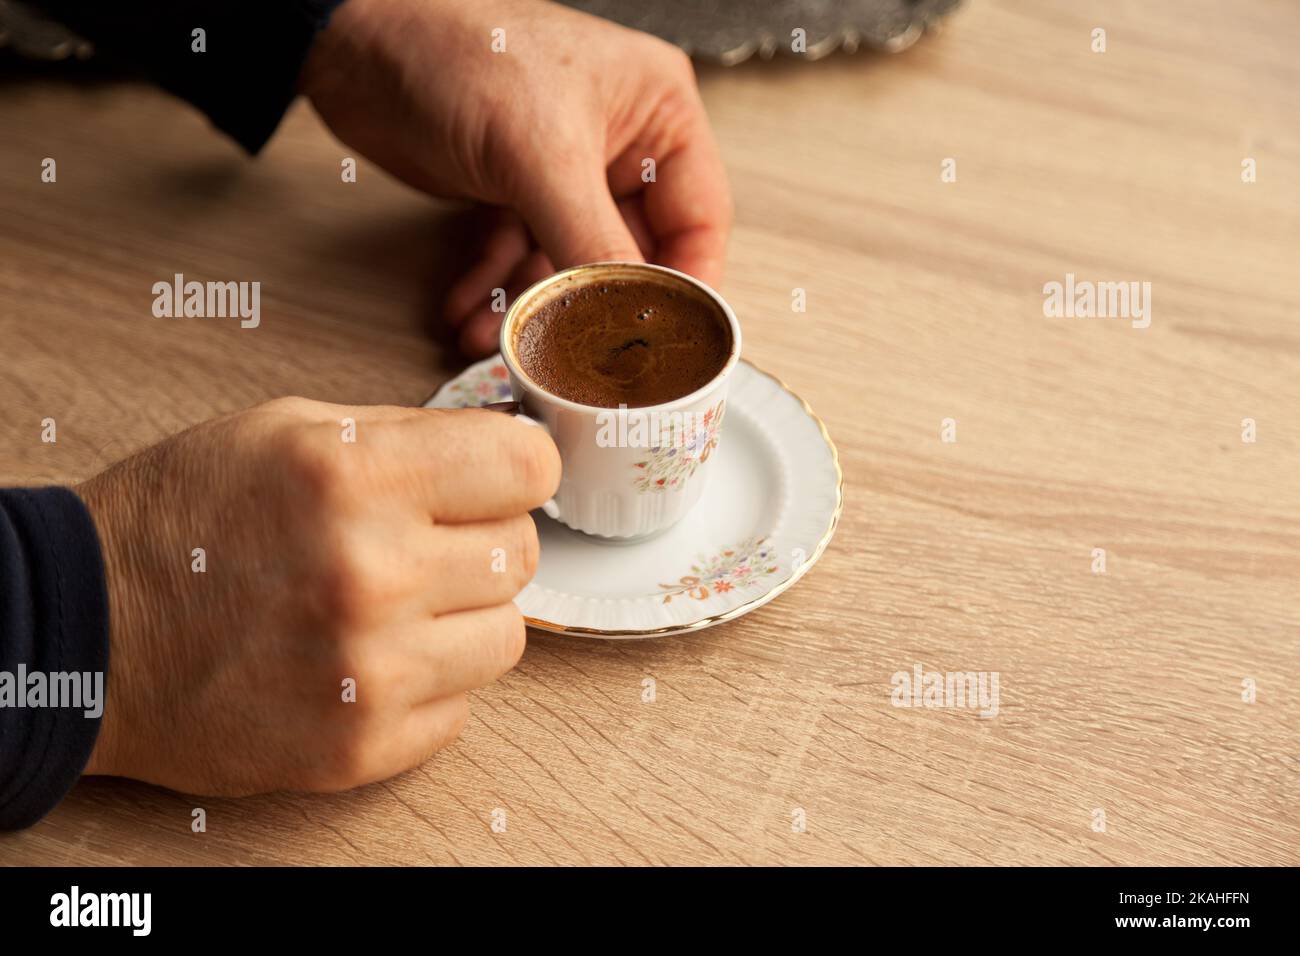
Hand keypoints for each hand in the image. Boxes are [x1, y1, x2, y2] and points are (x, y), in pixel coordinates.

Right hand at [77, 398, 558, 795]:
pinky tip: (367, 660)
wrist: (86, 632)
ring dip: (463, 618)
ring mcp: (371, 671)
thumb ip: (406, 435)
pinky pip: (462, 708)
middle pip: (524, 554)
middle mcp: (374, 575)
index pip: (530, 467)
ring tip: (394, 606)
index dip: (515, 468)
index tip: (493, 480)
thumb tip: (501, 447)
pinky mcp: (361, 746)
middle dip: (483, 541)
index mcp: (357, 477)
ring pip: (506, 636)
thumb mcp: (287, 429)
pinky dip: (428, 684)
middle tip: (423, 543)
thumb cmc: (183, 519)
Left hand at [301, 0, 731, 354]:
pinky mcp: (514, 189)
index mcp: (657, 112)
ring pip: (569, 264)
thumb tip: (632, 317)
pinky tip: (467, 315)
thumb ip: (593, 242)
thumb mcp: (539, 154)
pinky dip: (494, 289)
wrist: (357, 42)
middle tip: (579, 358)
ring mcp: (566, 170)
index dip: (685, 288)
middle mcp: (620, 143)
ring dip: (534, 309)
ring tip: (501, 343)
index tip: (666, 346)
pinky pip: (518, 256)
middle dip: (594, 307)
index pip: (699, 220)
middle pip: (632, 252)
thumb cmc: (454, 51)